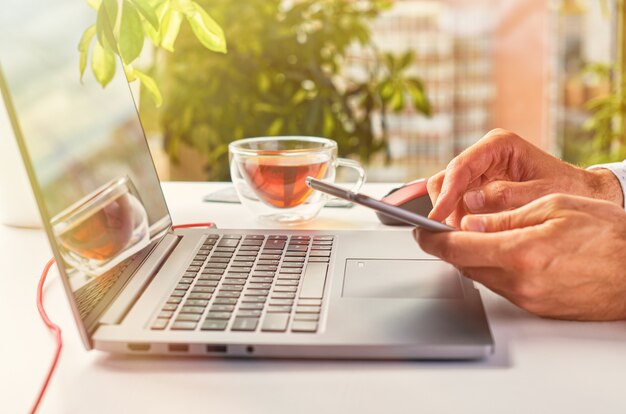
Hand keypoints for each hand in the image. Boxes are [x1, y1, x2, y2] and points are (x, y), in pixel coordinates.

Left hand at [415, 194, 625, 320]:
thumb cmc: (608, 235)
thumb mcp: (554, 207)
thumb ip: (505, 217)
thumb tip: (469, 222)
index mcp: (520, 252)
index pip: (457, 248)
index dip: (431, 238)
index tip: (418, 230)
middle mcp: (520, 281)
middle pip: (464, 265)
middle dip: (449, 246)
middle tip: (441, 228)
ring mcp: (528, 298)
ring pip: (481, 276)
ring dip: (471, 257)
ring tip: (475, 236)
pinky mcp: (537, 308)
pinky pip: (501, 287)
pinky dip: (492, 269)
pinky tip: (501, 254)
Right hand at [427, 129, 622, 226]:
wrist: (585, 195)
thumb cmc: (569, 189)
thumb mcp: (541, 193)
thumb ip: (505, 195)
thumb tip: (470, 201)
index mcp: (499, 145)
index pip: (461, 167)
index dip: (447, 193)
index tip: (438, 215)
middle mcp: (485, 156)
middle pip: (447, 178)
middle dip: (446, 206)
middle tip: (450, 232)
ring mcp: (480, 172)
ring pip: (449, 192)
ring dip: (451, 215)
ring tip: (464, 236)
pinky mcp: (479, 188)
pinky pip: (459, 203)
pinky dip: (460, 219)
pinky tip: (470, 233)